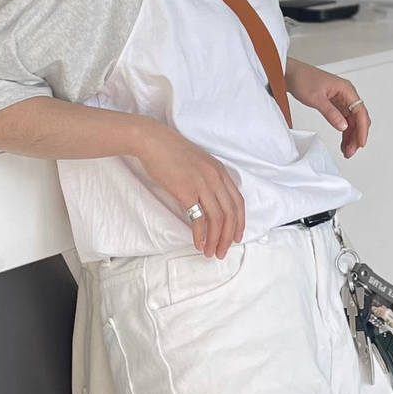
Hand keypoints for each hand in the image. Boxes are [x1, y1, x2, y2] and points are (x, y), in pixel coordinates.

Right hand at [134, 120, 246, 256]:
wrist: (152, 141)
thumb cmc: (171, 152)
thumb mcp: (199, 163)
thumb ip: (208, 179)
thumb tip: (209, 201)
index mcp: (220, 171)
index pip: (238, 201)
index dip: (239, 222)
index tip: (236, 237)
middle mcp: (215, 178)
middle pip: (230, 213)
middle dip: (228, 237)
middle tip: (222, 252)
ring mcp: (202, 184)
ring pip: (217, 219)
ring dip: (215, 239)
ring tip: (210, 252)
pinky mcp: (186, 191)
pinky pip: (198, 219)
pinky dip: (200, 234)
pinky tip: (197, 243)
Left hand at [286, 61, 370, 159]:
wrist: (291, 74)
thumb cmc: (303, 79)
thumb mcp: (316, 98)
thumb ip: (330, 113)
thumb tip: (343, 126)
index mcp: (346, 90)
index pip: (360, 111)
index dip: (362, 128)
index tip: (360, 142)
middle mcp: (346, 95)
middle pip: (359, 118)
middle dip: (357, 136)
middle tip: (351, 151)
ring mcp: (341, 101)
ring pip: (352, 122)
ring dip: (351, 136)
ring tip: (347, 151)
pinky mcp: (335, 105)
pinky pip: (344, 121)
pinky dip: (345, 132)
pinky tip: (343, 143)